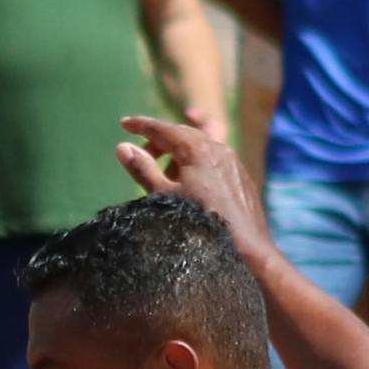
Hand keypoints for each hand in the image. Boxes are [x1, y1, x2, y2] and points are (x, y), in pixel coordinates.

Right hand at [111, 110, 266, 239]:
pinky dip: (195, 164)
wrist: (246, 245)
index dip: (141, 125)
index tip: (124, 124)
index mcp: (196, 149)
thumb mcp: (164, 196)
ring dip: (177, 154)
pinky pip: (213, 159)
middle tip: (141, 154)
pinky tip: (190, 186)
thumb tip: (122, 147)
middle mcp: (216, 147)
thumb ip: (143, 169)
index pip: (163, 129)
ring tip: (165, 176)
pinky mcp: (240, 174)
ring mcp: (231, 160)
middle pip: (181, 134)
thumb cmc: (201, 222)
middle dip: (159, 141)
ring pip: (199, 146)